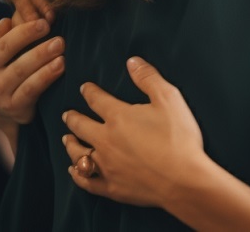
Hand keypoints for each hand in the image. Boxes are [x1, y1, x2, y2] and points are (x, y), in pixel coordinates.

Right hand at [0, 15, 64, 142]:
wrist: (2, 106)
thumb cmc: (8, 68)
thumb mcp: (1, 50)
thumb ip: (7, 32)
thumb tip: (11, 17)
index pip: (4, 42)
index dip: (24, 32)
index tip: (44, 23)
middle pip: (13, 58)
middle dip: (37, 47)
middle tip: (59, 40)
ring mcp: (1, 93)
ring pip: (22, 74)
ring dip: (43, 62)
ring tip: (61, 52)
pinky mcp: (14, 107)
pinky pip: (31, 91)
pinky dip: (46, 78)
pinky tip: (60, 68)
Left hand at [62, 57, 209, 208]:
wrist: (183, 180)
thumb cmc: (179, 138)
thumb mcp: (169, 99)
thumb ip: (149, 78)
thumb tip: (132, 61)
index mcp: (118, 117)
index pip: (96, 100)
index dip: (89, 92)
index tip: (85, 88)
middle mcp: (105, 140)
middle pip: (80, 126)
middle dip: (72, 118)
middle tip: (67, 114)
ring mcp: (106, 165)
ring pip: (78, 153)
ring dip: (70, 143)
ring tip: (66, 139)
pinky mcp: (111, 187)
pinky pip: (86, 180)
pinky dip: (77, 174)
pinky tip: (74, 170)